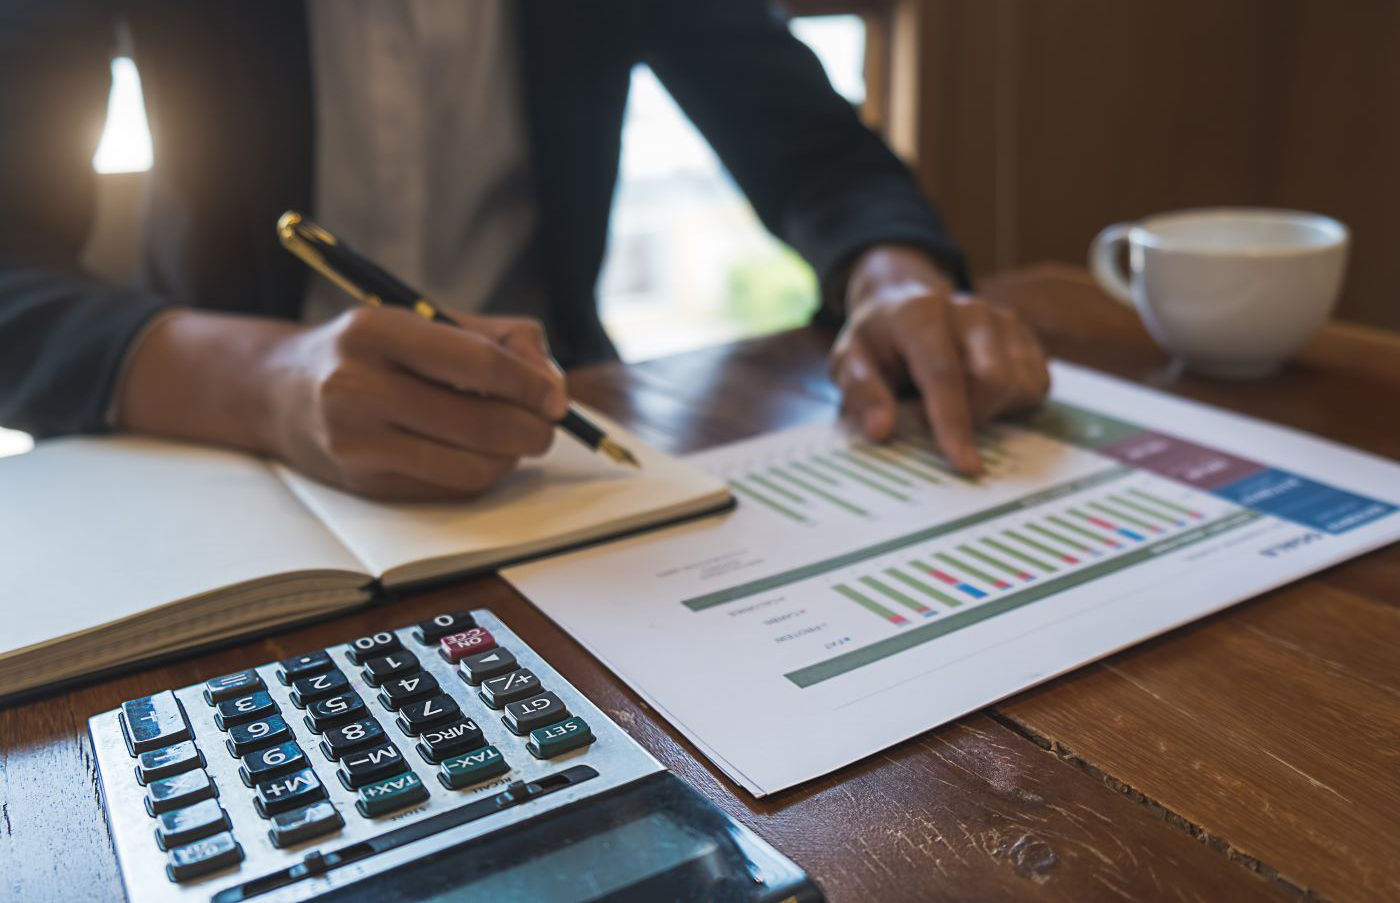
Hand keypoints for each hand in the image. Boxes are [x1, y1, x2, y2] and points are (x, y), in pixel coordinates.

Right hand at [118, 307, 567, 499]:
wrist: (279, 391)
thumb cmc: (370, 350)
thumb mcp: (423, 320)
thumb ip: (497, 337)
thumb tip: (551, 383)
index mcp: (376, 331)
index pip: (477, 364)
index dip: (531, 385)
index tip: (556, 398)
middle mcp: (357, 387)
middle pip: (480, 423)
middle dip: (532, 429)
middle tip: (547, 425)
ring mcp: (356, 443)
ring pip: (471, 467)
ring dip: (510, 457)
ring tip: (513, 438)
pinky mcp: (364, 484)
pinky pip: (449, 489)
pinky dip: (480, 474)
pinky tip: (478, 453)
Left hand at [829, 245, 1049, 474]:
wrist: (903, 302)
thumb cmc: (877, 341)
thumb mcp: (850, 362)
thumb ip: (861, 393)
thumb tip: (880, 430)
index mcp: (921, 314)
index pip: (944, 373)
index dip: (954, 421)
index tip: (965, 464)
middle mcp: (970, 311)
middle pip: (994, 379)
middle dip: (973, 417)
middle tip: (935, 421)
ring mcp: (1002, 320)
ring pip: (1020, 385)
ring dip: (992, 411)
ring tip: (957, 403)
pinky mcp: (1024, 335)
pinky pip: (1036, 384)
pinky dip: (1012, 403)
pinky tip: (981, 397)